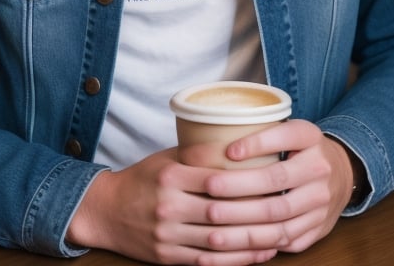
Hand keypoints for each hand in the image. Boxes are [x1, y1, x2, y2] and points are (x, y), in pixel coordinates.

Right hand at [67, 122, 355, 263]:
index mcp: (170, 175)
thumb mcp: (165, 158)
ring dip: (252, 242)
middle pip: (221, 213)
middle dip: (257, 215)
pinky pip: (207, 263)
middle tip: (287, 210)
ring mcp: (167, 235)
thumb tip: (236, 140)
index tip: (275, 180)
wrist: (106, 211)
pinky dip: (235, 262)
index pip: (215, 179)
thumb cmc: (142, 179)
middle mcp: (169, 206)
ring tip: (280, 235)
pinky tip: (256, 256)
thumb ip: (197, 153)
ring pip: (218, 242)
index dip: (247, 183)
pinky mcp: (167, 258)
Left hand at [205, 119, 355, 253]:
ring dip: (244, 226)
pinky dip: (259, 246)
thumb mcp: (289, 129)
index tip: (228, 151)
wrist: (342, 174)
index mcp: (310, 138)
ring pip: (280, 219)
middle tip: (208, 190)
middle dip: (239, 188)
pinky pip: (287, 241)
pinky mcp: (318, 228)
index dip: (256, 144)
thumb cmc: (301, 149)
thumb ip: (261, 133)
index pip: (284, 137)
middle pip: (277, 182)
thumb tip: (209, 142)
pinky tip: (235, 247)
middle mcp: (319, 170)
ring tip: (213, 229)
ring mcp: (321, 203)